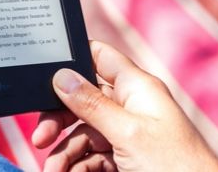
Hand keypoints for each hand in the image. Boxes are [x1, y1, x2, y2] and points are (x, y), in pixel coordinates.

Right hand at [31, 41, 217, 171]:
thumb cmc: (175, 166)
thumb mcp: (126, 132)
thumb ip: (92, 103)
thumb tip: (62, 75)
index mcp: (137, 87)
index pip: (100, 57)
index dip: (73, 59)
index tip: (44, 72)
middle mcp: (131, 106)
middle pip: (83, 100)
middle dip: (59, 118)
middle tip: (41, 137)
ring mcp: (128, 133)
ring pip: (84, 132)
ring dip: (65, 151)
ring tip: (53, 169)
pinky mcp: (126, 157)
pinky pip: (92, 155)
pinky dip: (77, 165)